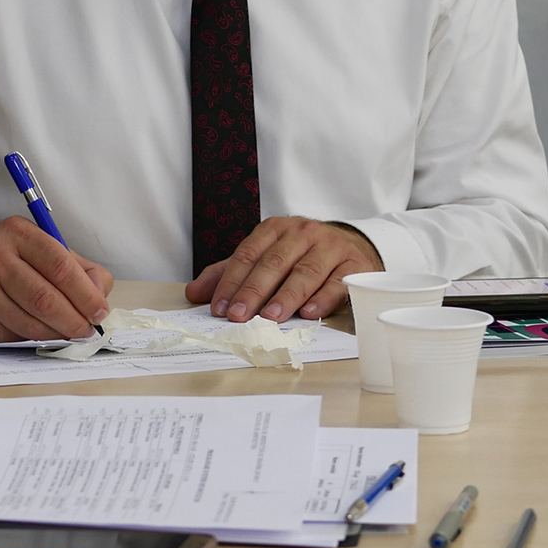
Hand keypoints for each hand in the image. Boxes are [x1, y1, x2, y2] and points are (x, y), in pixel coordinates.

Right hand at [0, 217, 114, 342]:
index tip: (100, 311)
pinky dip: (29, 339)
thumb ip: (80, 269)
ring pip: (29, 323)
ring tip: (66, 333)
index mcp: (18, 234)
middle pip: (45, 299)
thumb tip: (100, 298)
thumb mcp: (43, 249)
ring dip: (55, 334)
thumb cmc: (8, 261)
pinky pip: (10, 337)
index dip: (85, 294)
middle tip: (88, 331)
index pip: (60, 265)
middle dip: (74, 321)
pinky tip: (34, 331)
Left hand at [185, 217, 380, 322]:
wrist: (351, 246)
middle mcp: (303, 233)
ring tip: (270, 318)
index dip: (232, 281)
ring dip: (286, 296)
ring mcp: (331, 247)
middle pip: (274, 263)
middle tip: (238, 315)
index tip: (219, 307)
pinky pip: (338, 282)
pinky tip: (309, 313)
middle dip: (254, 291)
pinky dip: (323, 298)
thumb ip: (230, 274)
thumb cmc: (300, 256)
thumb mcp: (264, 258)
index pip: (248, 254)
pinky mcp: (355, 265)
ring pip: (305, 272)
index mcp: (276, 229)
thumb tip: (193, 293)